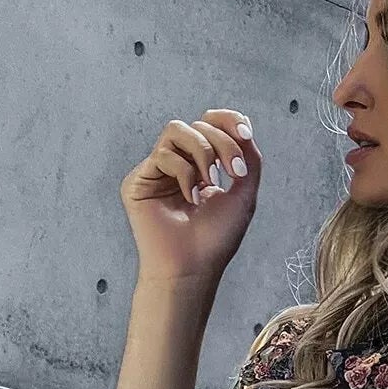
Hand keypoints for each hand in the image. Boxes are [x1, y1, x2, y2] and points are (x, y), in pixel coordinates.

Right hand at [120, 108, 260, 285]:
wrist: (192, 268)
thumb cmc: (215, 240)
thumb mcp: (243, 195)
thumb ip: (248, 158)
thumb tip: (242, 126)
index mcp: (201, 167)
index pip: (211, 125)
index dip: (227, 120)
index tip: (245, 133)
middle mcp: (178, 165)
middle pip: (199, 125)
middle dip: (222, 143)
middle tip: (234, 172)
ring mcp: (157, 172)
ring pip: (177, 129)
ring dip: (202, 151)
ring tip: (210, 181)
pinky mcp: (138, 181)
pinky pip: (163, 154)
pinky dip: (184, 173)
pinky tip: (190, 198)